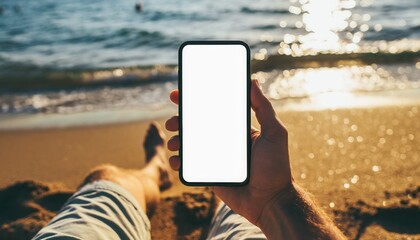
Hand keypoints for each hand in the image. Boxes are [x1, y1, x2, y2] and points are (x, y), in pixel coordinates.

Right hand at [165, 80, 292, 224]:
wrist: (270, 201)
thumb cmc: (276, 167)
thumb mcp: (274, 133)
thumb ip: (264, 108)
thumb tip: (253, 81)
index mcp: (236, 129)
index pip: (213, 110)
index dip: (195, 100)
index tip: (179, 94)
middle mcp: (224, 141)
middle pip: (196, 126)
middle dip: (179, 121)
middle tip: (171, 122)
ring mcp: (215, 158)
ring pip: (189, 144)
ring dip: (176, 141)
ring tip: (173, 143)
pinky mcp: (209, 174)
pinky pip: (190, 165)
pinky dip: (178, 161)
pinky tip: (176, 160)